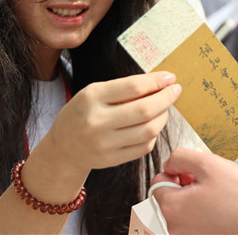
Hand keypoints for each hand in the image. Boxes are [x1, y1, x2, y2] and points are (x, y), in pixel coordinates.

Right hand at [42, 71, 181, 172]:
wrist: (62, 149)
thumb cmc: (82, 114)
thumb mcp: (93, 93)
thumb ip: (123, 88)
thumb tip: (159, 83)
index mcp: (92, 97)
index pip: (133, 87)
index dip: (156, 81)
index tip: (170, 78)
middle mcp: (97, 121)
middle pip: (144, 110)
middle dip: (166, 98)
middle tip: (175, 91)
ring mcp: (105, 143)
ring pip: (148, 130)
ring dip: (163, 116)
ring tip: (164, 108)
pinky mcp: (112, 160)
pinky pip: (144, 146)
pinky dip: (154, 134)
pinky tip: (153, 125)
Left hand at [152, 148, 237, 233]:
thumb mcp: (209, 163)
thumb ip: (180, 157)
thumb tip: (169, 163)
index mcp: (173, 208)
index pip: (158, 182)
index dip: (176, 172)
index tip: (195, 173)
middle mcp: (175, 228)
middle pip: (170, 197)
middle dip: (185, 186)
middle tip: (209, 183)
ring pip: (183, 210)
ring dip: (195, 200)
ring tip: (218, 196)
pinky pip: (194, 223)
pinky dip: (203, 214)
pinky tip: (221, 209)